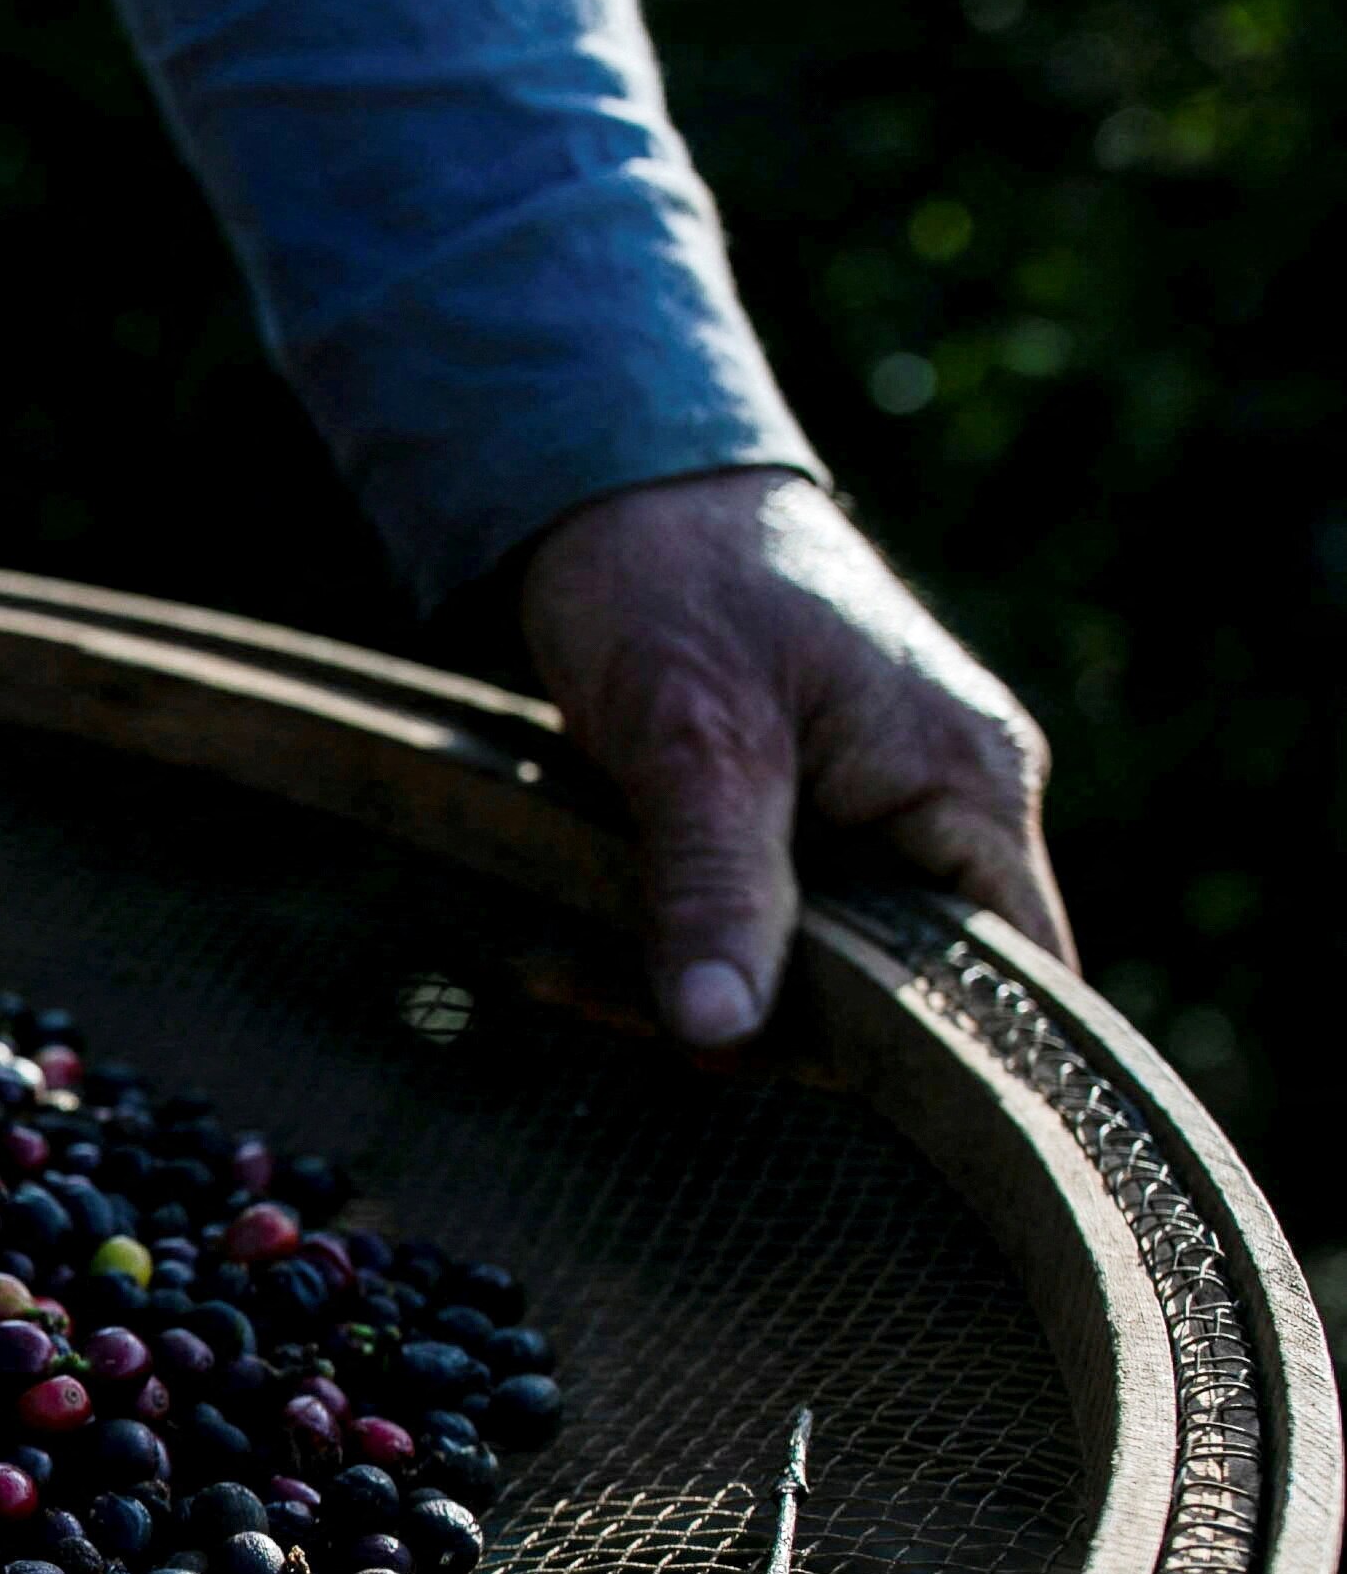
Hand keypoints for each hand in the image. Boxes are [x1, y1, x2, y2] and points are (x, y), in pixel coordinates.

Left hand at [518, 469, 1066, 1047]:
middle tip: (615, 1006)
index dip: (924, 1064)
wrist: (618, 496)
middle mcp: (948, 812)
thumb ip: (717, 888)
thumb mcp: (691, 741)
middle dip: (763, 1026)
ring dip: (692, 983)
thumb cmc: (677, 583)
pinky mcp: (799, 824)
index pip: (1012, 987)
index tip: (781, 1078)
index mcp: (968, 790)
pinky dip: (671, 944)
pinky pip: (756, 922)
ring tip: (560, 970)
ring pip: (811, 967)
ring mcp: (877, 820)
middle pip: (901, 995)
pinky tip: (569, 950)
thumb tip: (723, 1040)